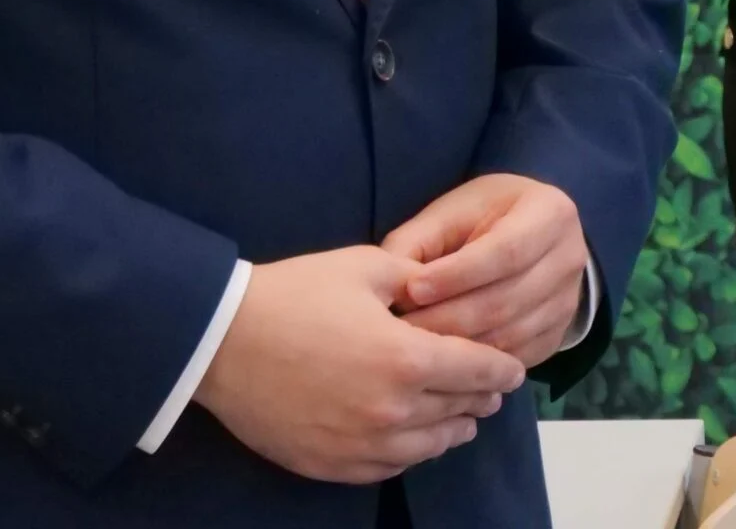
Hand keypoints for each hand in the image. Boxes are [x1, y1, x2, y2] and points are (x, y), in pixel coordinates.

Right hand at [194, 246, 524, 482]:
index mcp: (408, 359)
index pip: (478, 371)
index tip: (514, 367)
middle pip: (459, 411)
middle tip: (491, 389)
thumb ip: (417, 281)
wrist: (221, 342)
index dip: (503, 369)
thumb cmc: (295, 295)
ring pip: (430, 447)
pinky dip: (410, 452)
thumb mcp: (367, 268)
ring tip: (461, 417)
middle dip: (481, 398)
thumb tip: (443, 292)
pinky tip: (414, 438)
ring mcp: (360, 444)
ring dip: (452, 429)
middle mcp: (392, 411)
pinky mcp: (331, 464)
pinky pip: (389, 467)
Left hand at [383, 175, 592, 368]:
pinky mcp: (558, 335)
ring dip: (458, 348)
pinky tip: (443, 363)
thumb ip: (418, 241)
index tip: (413, 289)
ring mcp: (568, 301)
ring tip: (415, 350)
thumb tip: (389, 285)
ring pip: (510, 336)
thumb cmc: (485, 217)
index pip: (505, 251)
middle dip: (449, 318)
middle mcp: (570, 257)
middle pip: (506, 300)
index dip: (457, 274)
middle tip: (402, 331)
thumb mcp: (453, 213)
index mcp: (550, 213)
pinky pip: (515, 359)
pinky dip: (477, 366)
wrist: (533, 236)